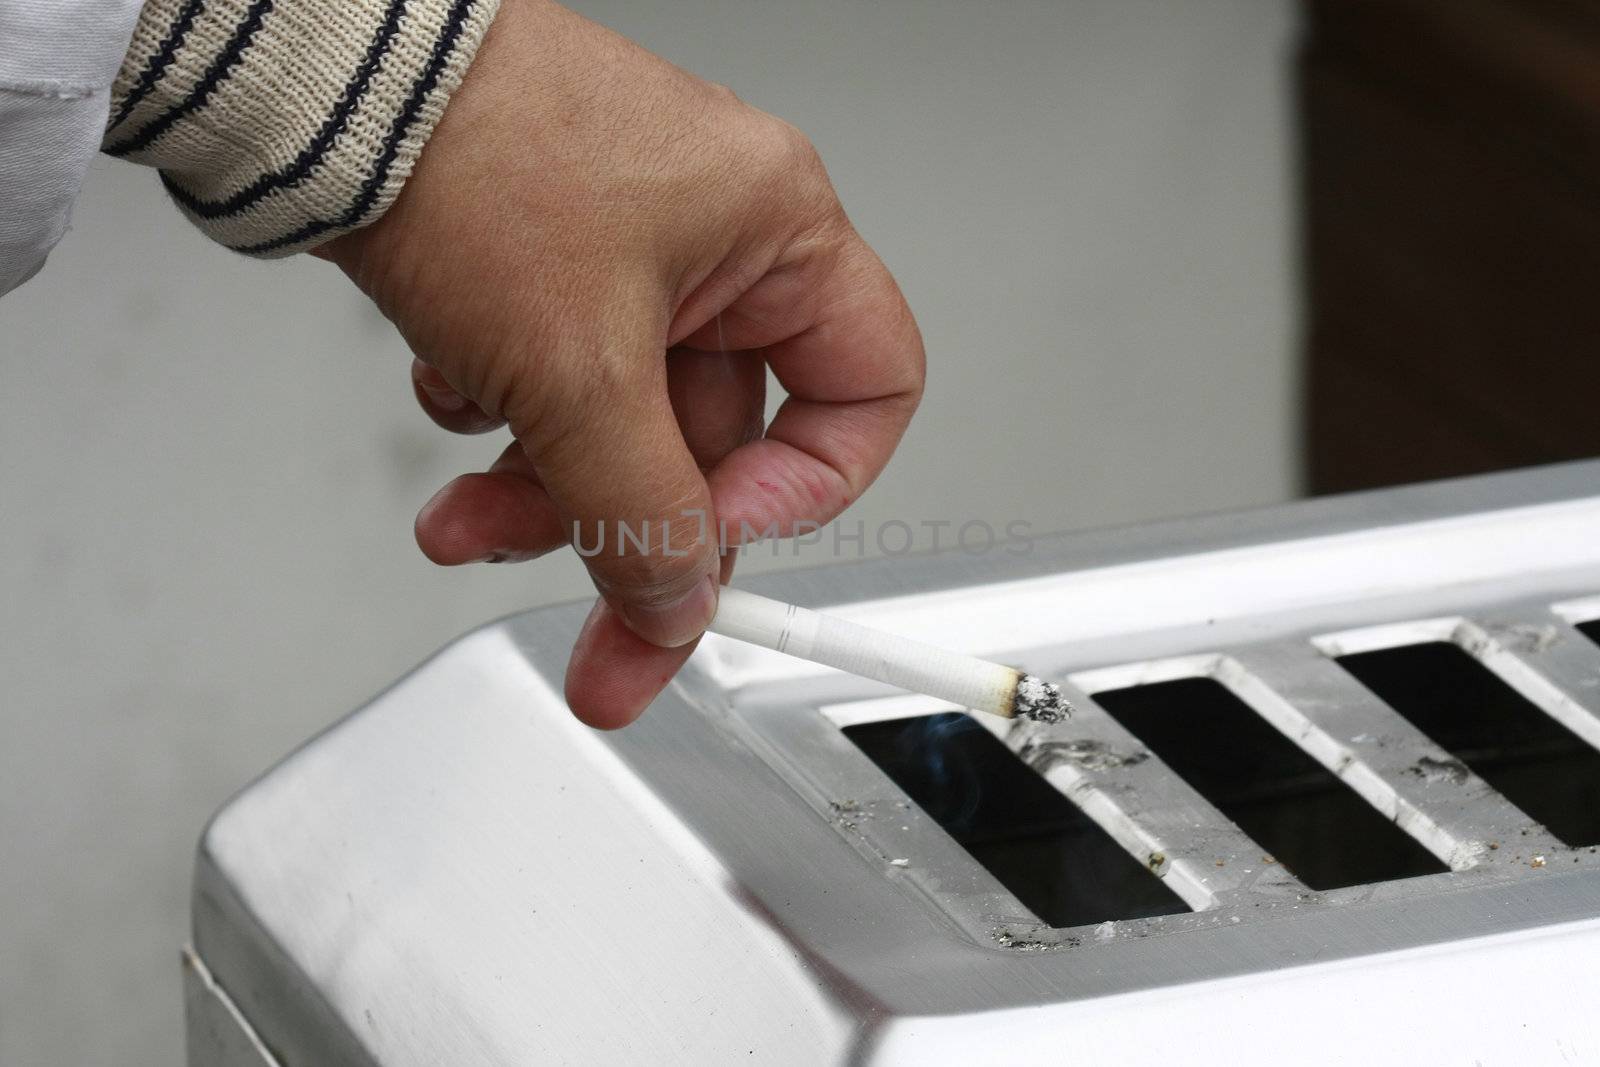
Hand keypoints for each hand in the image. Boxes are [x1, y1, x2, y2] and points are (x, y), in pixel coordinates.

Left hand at [318, 0, 923, 727]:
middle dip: (632, 531)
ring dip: (546, 492)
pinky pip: (557, 390)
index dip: (806, 489)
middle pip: (715, 441)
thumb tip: (676, 600)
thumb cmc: (466, 145)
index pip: (866, 389)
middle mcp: (714, 243)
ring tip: (463, 517)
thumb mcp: (578, 367)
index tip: (721, 545)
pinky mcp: (548, 270)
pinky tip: (452, 389)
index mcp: (774, 231)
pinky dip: (505, 421)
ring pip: (624, 429)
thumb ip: (642, 511)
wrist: (323, 85)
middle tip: (599, 632)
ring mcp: (627, 257)